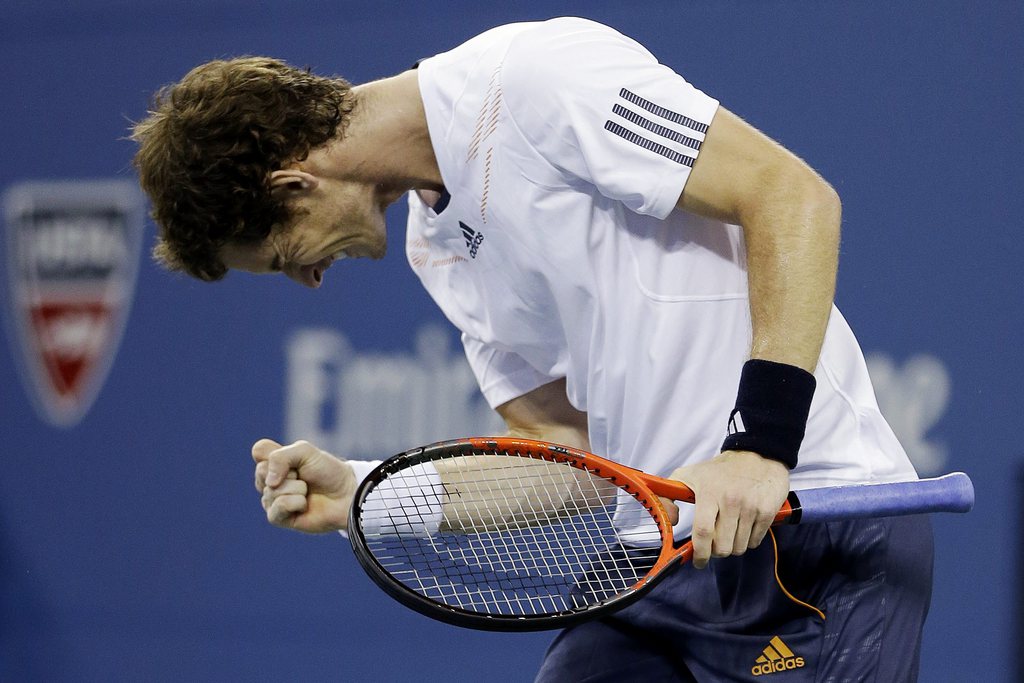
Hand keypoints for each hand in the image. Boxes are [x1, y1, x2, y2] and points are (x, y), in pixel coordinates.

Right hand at [252, 439, 356, 532]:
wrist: (345, 494)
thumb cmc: (327, 471)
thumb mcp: (305, 452)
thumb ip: (280, 457)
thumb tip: (269, 483)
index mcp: (275, 462)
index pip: (259, 450)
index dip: (276, 453)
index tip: (296, 458)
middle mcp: (270, 480)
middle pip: (261, 471)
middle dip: (288, 472)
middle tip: (304, 476)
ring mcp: (273, 499)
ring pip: (271, 490)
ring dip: (296, 488)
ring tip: (307, 491)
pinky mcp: (279, 518)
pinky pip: (277, 507)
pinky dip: (295, 503)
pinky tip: (304, 505)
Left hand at [669, 450, 788, 568]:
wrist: (758, 455)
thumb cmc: (720, 471)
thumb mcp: (689, 475)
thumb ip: (668, 495)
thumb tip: (670, 519)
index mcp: (709, 492)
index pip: (703, 531)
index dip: (700, 553)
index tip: (698, 561)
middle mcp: (731, 500)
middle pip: (722, 546)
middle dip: (716, 551)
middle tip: (715, 544)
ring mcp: (751, 507)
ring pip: (739, 547)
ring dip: (732, 546)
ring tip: (730, 531)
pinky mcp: (768, 511)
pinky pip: (755, 542)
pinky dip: (748, 541)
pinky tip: (744, 527)